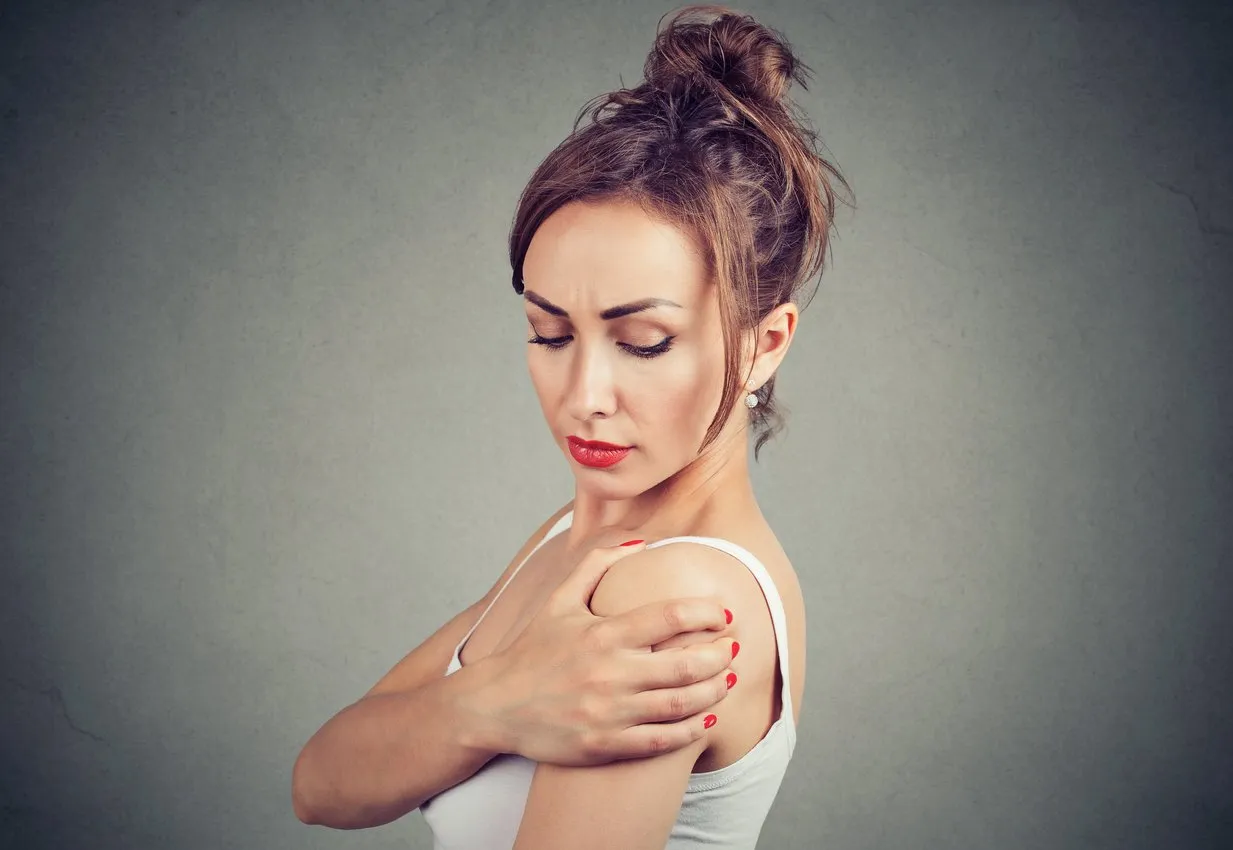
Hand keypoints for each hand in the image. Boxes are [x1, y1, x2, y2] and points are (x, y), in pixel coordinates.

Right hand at [482, 540, 736, 766]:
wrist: (493, 706)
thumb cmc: (532, 651)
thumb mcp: (558, 600)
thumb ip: (596, 565)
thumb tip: (641, 541)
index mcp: (602, 633)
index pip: (668, 617)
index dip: (706, 613)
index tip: (725, 614)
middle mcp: (608, 672)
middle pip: (684, 664)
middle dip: (720, 656)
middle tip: (736, 649)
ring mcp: (607, 712)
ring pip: (678, 704)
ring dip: (713, 692)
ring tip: (729, 681)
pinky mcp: (603, 745)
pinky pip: (660, 741)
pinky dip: (691, 731)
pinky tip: (707, 720)